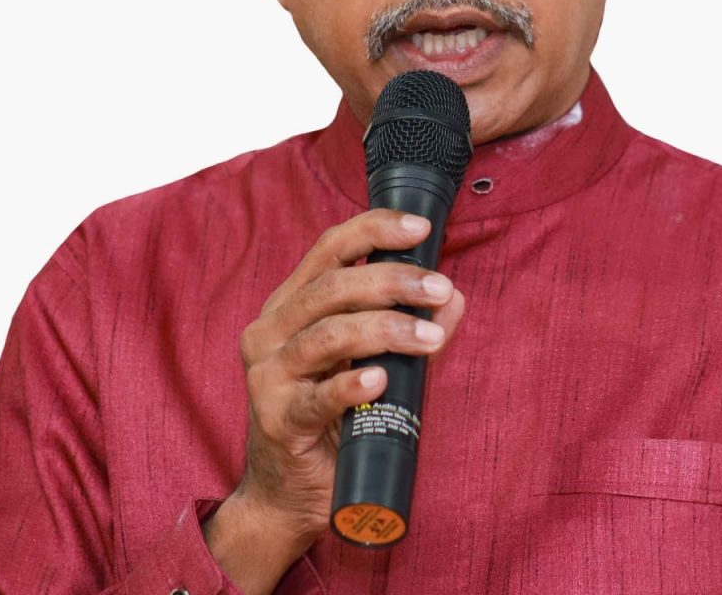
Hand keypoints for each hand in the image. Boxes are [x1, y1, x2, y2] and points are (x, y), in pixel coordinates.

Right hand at [203, 210, 464, 593]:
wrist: (288, 494)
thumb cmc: (334, 416)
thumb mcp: (374, 360)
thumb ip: (412, 327)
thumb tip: (453, 298)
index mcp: (291, 304)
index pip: (330, 248)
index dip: (375, 230)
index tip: (420, 228)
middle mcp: (271, 330)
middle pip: (332, 287)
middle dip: (394, 281)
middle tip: (439, 289)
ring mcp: (268, 376)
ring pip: (328, 335)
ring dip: (386, 330)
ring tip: (430, 339)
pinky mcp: (277, 420)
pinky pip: (316, 397)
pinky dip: (351, 384)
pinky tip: (381, 379)